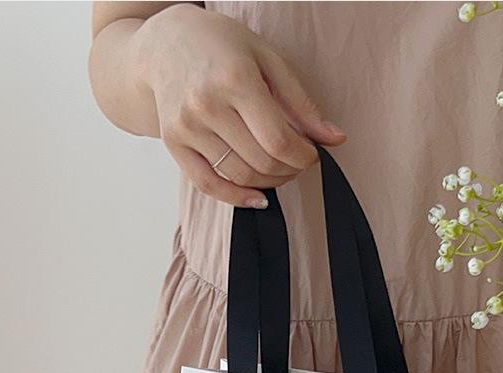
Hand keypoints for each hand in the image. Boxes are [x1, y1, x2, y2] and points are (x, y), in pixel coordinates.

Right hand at [135, 4, 345, 207]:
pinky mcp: (173, 144)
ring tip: (281, 170)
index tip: (312, 154)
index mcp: (235, 79)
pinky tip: (258, 199)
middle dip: (289, 170)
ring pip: (239, 176)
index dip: (303, 157)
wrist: (167, 43)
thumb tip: (335, 139)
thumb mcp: (269, 59)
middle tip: (299, 162)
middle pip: (261, 162)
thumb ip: (302, 102)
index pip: (279, 140)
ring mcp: (186, 127)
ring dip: (269, 183)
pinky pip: (207, 185)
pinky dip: (236, 198)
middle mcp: (206, 105)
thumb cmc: (223, 47)